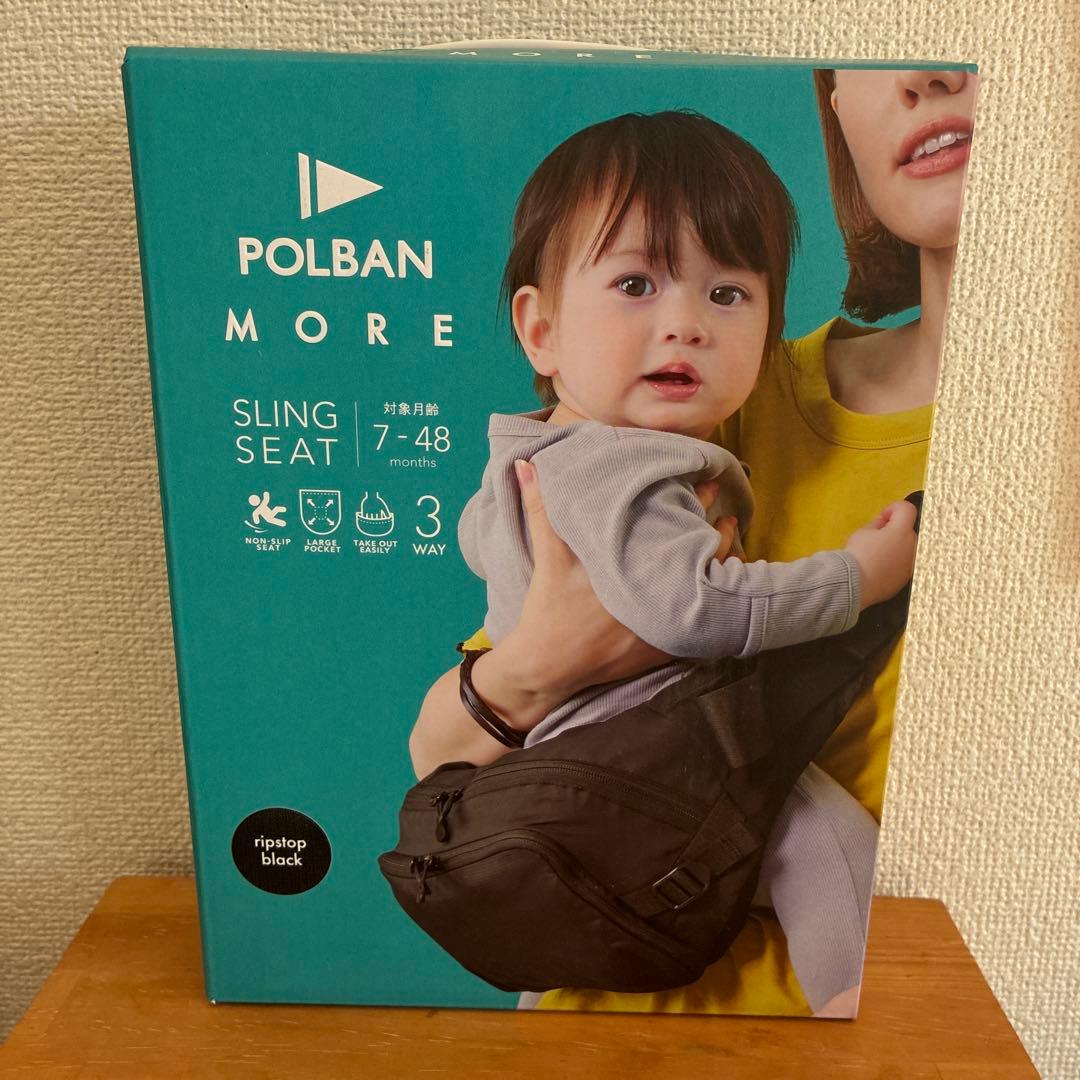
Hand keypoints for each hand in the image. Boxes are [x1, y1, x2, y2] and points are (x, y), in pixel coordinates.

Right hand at [499, 461, 737, 698]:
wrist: (547, 668)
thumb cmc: (548, 609)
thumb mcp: (547, 555)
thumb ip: (539, 507)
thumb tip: (527, 463)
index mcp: (634, 569)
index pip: (677, 528)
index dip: (697, 502)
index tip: (710, 482)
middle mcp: (656, 597)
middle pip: (697, 554)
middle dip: (714, 527)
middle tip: (725, 503)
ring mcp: (664, 626)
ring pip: (706, 588)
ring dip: (720, 562)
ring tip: (732, 535)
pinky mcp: (665, 649)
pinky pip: (703, 624)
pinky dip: (715, 602)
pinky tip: (726, 587)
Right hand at [844, 500, 918, 609]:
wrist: (854, 585)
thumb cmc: (857, 555)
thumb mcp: (862, 532)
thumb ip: (877, 524)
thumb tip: (882, 524)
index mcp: (902, 532)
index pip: (907, 509)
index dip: (893, 509)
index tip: (882, 517)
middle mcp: (913, 548)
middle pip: (908, 531)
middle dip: (895, 530)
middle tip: (876, 537)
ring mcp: (911, 566)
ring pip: (907, 549)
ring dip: (897, 547)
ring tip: (877, 556)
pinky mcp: (905, 579)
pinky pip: (903, 565)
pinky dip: (895, 563)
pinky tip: (878, 569)